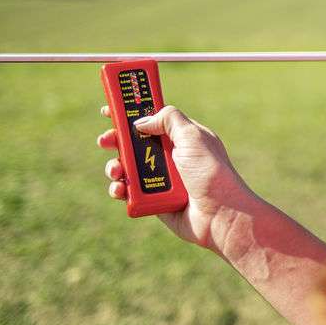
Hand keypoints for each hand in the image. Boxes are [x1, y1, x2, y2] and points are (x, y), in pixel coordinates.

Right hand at [97, 105, 256, 251]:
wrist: (220, 215)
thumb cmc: (212, 173)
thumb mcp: (193, 137)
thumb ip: (168, 119)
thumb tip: (142, 121)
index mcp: (180, 138)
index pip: (152, 120)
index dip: (130, 114)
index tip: (109, 109)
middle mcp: (169, 157)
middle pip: (133, 143)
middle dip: (115, 140)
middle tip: (105, 140)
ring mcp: (160, 179)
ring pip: (127, 168)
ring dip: (114, 166)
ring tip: (116, 171)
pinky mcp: (153, 200)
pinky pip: (128, 192)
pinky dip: (119, 189)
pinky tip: (120, 189)